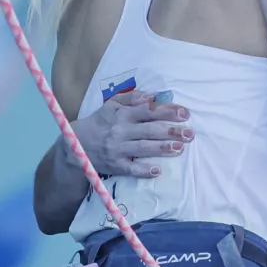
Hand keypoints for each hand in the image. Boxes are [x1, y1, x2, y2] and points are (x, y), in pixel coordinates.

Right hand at [69, 89, 193, 177]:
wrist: (76, 145)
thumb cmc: (100, 122)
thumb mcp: (112, 104)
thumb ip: (132, 97)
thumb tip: (152, 96)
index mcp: (122, 114)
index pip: (148, 111)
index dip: (167, 111)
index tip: (184, 113)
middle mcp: (120, 131)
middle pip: (149, 130)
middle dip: (171, 131)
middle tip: (190, 133)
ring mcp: (117, 149)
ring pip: (143, 148)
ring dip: (163, 148)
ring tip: (180, 147)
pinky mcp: (115, 165)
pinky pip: (131, 169)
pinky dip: (143, 170)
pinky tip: (157, 170)